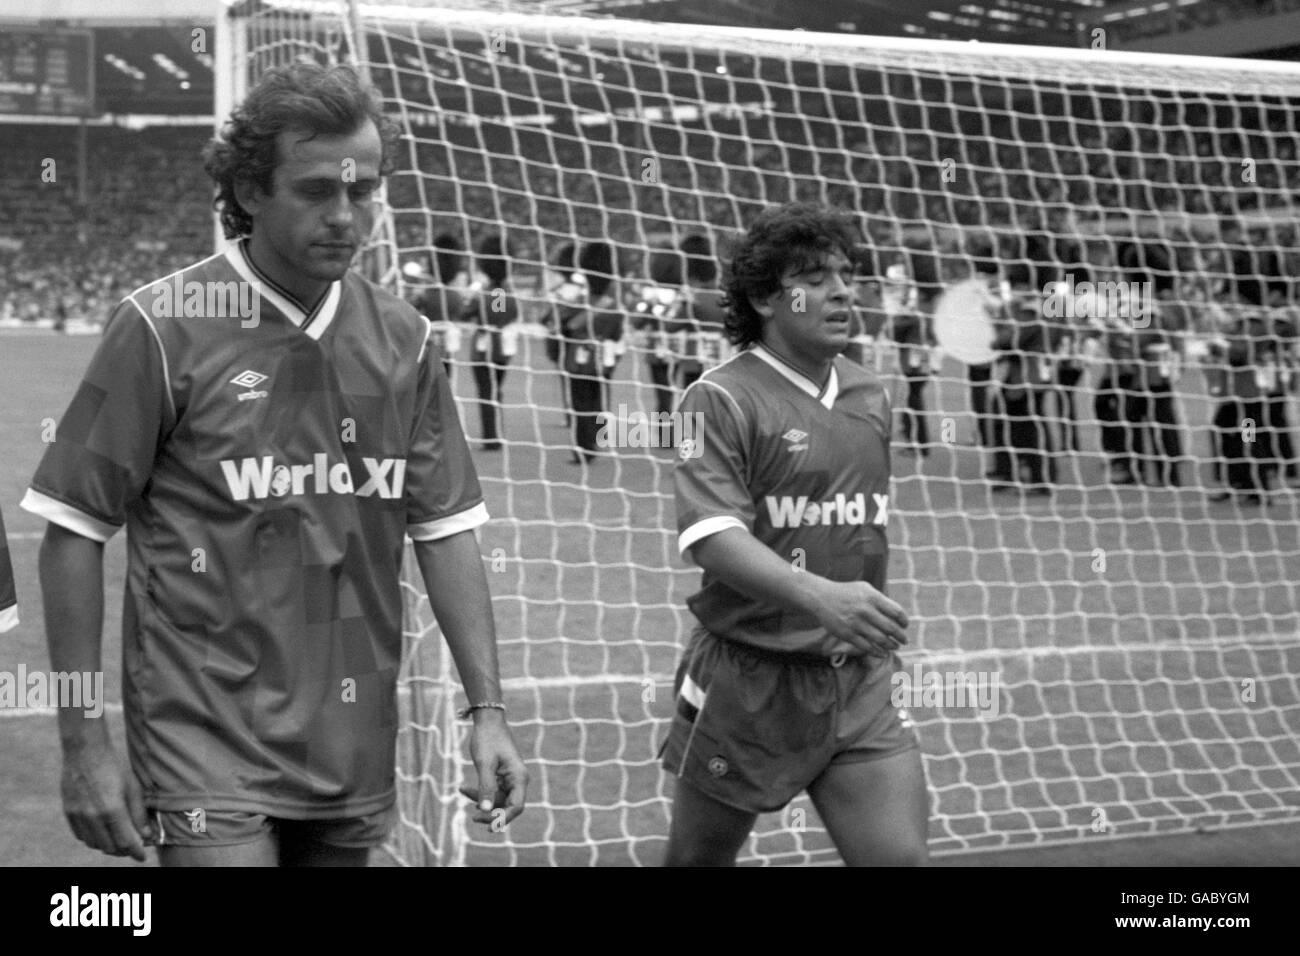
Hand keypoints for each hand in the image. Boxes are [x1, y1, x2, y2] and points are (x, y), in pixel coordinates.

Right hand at [61, 739, 155, 861]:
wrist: (86, 752)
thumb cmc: (114, 766)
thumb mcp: (133, 787)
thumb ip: (139, 814)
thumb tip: (147, 835)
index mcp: (112, 809)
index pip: (125, 842)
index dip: (135, 852)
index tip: (142, 857)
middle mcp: (93, 816)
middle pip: (109, 847)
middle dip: (122, 851)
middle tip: (132, 848)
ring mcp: (78, 815)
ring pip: (93, 843)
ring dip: (107, 846)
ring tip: (118, 841)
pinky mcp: (68, 812)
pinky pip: (80, 835)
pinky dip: (92, 839)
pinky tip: (101, 833)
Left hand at [458, 710, 528, 830]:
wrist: (487, 721)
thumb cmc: (488, 739)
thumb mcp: (484, 763)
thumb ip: (486, 787)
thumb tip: (485, 810)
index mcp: (519, 777)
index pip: (516, 806)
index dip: (504, 819)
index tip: (488, 828)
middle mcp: (517, 780)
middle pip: (507, 807)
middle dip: (490, 813)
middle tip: (473, 817)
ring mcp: (509, 779)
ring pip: (497, 800)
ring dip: (481, 801)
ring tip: (462, 790)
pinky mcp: (501, 777)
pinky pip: (492, 791)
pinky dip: (479, 792)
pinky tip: (464, 788)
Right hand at [809, 579, 908, 659]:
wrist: (821, 597)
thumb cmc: (847, 592)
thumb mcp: (865, 588)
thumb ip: (881, 600)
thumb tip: (898, 616)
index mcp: (872, 597)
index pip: (896, 612)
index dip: (904, 621)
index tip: (905, 626)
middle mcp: (865, 610)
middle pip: (890, 628)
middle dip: (901, 637)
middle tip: (904, 640)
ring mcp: (855, 623)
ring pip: (880, 639)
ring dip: (891, 646)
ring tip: (894, 647)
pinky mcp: (847, 634)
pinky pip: (866, 647)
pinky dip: (877, 652)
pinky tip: (883, 653)